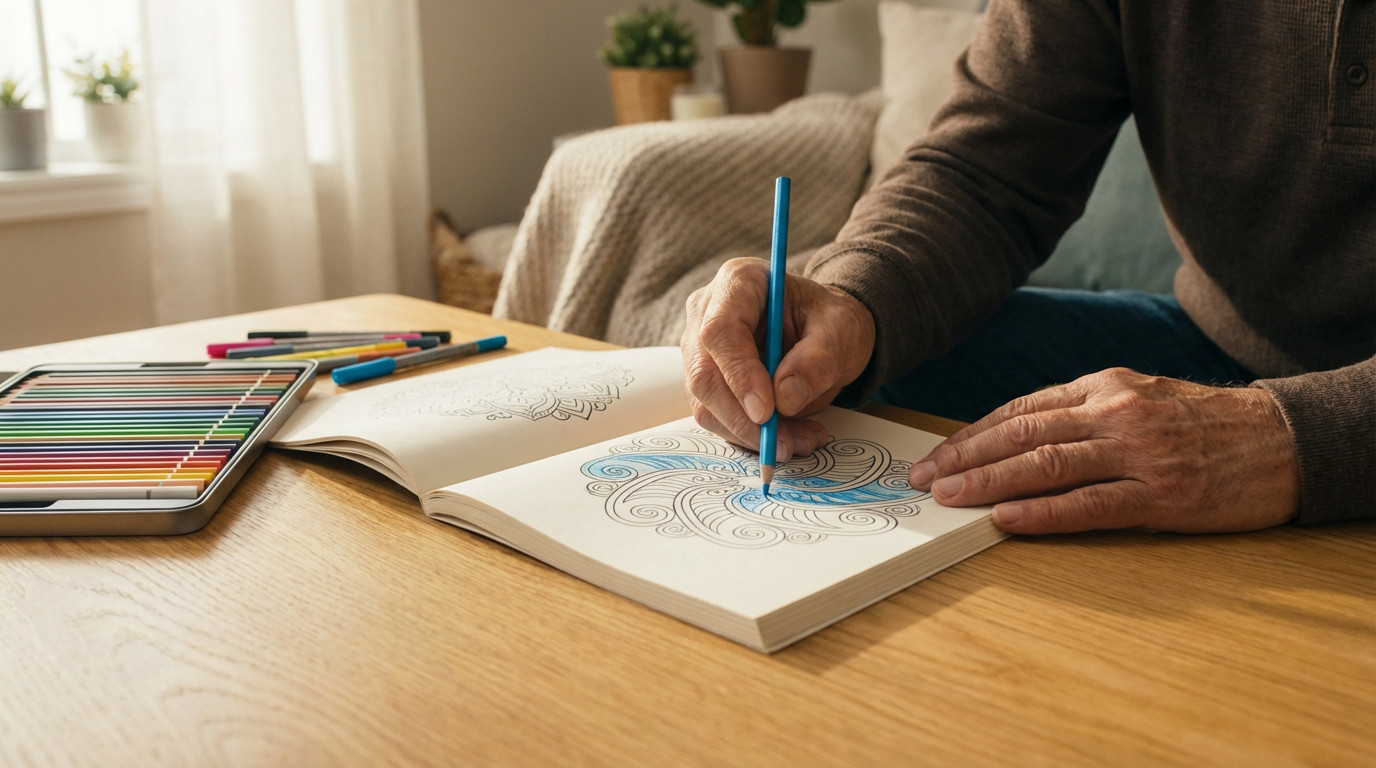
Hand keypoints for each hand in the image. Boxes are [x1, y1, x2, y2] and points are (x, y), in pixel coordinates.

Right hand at [681, 257, 875, 459]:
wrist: (825, 332)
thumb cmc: (830, 321)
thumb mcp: (841, 331)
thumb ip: (817, 360)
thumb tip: (784, 399)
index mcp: (739, 281)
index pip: (720, 331)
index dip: (739, 375)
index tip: (766, 412)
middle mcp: (708, 312)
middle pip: (704, 374)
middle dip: (743, 419)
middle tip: (784, 444)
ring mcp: (700, 348)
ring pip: (706, 403)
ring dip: (749, 434)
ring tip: (800, 441)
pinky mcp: (706, 379)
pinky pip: (716, 417)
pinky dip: (749, 436)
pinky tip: (787, 437)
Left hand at [909, 368, 1300, 533]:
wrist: (1283, 440)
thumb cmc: (1204, 423)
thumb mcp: (1140, 396)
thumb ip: (1083, 412)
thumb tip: (1016, 436)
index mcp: (1104, 386)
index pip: (1020, 410)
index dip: (971, 434)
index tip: (935, 455)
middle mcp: (1114, 412)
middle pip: (1021, 434)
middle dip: (964, 458)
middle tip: (923, 479)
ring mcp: (1137, 453)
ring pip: (1046, 466)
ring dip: (989, 482)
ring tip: (949, 498)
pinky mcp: (1161, 494)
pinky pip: (1090, 504)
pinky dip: (1042, 512)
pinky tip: (1006, 518)